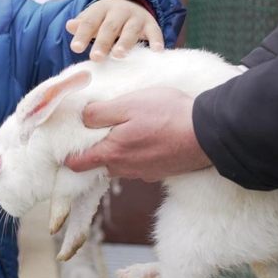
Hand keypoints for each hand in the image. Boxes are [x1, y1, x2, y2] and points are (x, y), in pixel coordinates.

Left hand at [64, 88, 211, 180]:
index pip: (76, 164)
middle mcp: (125, 169)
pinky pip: (138, 163)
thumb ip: (99, 114)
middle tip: (95, 127)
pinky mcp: (160, 171)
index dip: (66, 152)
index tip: (66, 138)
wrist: (211, 133)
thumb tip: (81, 119)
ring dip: (115, 149)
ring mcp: (144, 173)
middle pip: (97, 163)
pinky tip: (143, 136)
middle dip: (92, 149)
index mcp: (111, 154)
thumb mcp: (127, 104)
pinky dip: (135, 152)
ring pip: (118, 163)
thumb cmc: (167, 115)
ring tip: (121, 128)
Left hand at [66, 0, 162, 60]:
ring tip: (118, 55)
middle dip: (102, 42)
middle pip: (109, 27)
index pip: (89, 22)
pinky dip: (156, 41)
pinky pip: (154, 32)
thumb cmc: (104, 19)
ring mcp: (136, 17)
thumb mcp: (92, 18)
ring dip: (125, 42)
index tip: (75, 48)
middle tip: (95, 57)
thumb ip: (82, 25)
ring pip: (130, 30)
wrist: (130, 4)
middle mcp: (119, 11)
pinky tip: (156, 51)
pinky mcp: (151, 24)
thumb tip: (69, 26)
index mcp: (101, 9)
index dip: (82, 35)